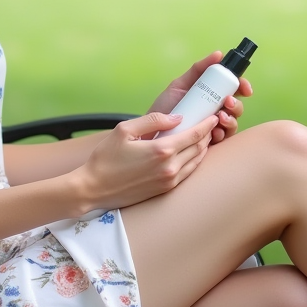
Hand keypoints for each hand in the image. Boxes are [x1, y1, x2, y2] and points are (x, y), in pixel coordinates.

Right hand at [74, 112, 217, 210]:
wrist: (94, 189)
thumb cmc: (106, 158)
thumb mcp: (124, 129)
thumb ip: (153, 120)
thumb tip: (177, 117)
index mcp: (161, 150)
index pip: (194, 135)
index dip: (207, 125)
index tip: (213, 116)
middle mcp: (170, 168)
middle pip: (199, 148)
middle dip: (207, 135)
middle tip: (210, 124)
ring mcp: (168, 181)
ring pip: (196, 162)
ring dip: (203, 149)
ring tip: (203, 137)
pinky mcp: (164, 190)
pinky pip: (187, 173)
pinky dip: (194, 161)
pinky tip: (190, 154)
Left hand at [147, 52, 253, 144]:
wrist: (150, 130)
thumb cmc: (165, 107)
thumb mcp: (180, 85)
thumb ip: (198, 69)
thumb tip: (218, 54)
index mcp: (210, 95)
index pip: (233, 88)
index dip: (242, 86)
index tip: (244, 88)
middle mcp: (214, 110)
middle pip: (236, 106)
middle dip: (237, 104)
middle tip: (227, 102)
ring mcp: (213, 127)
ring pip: (233, 122)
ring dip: (232, 119)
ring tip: (220, 117)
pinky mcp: (209, 142)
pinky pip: (223, 139)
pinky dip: (222, 134)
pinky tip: (214, 132)